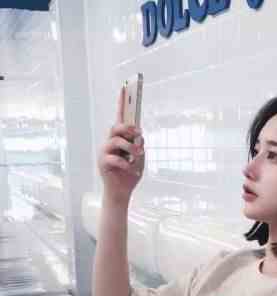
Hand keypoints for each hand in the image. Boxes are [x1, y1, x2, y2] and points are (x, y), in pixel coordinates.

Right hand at [97, 86, 144, 204]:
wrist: (122, 192)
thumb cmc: (130, 173)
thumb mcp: (139, 158)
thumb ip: (139, 146)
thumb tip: (139, 136)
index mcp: (120, 139)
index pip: (120, 118)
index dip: (122, 103)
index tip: (126, 88)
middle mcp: (110, 142)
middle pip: (116, 127)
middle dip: (128, 129)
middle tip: (139, 136)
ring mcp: (104, 152)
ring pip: (115, 140)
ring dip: (130, 148)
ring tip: (138, 156)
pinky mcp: (102, 163)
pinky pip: (114, 158)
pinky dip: (127, 164)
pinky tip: (131, 170)